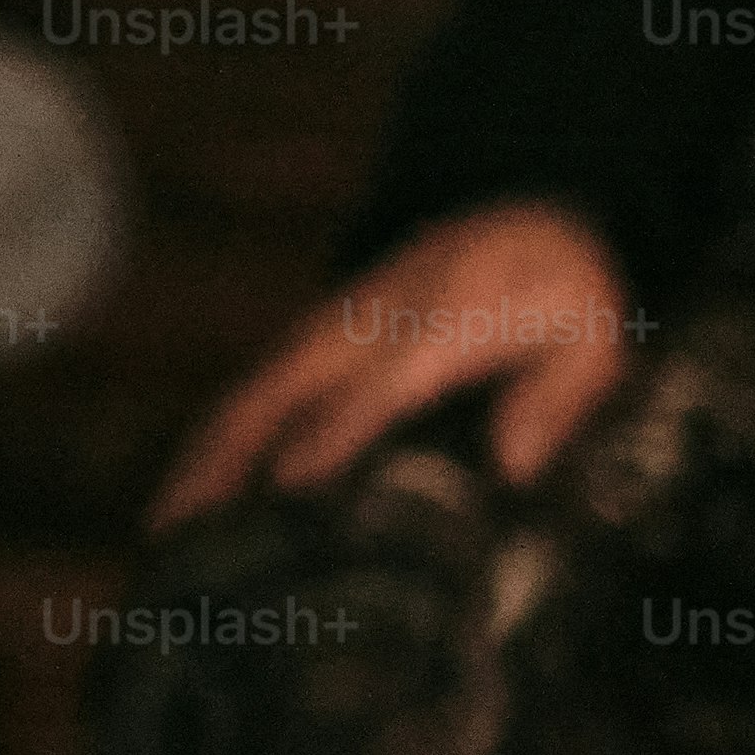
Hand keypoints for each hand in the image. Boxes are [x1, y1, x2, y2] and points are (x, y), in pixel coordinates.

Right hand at [147, 200, 639, 534]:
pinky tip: (191, 499)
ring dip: (203, 457)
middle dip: (228, 456)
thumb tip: (511, 464)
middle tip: (184, 535)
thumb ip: (558, 398)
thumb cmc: (563, 295)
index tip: (292, 487)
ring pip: (251, 394)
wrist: (524, 217)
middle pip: (281, 388)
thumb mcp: (592, 338)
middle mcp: (368, 324)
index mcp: (441, 324)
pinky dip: (215, 444)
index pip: (378, 384)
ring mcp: (331, 330)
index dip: (335, 431)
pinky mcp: (316, 343)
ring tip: (163, 537)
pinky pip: (255, 394)